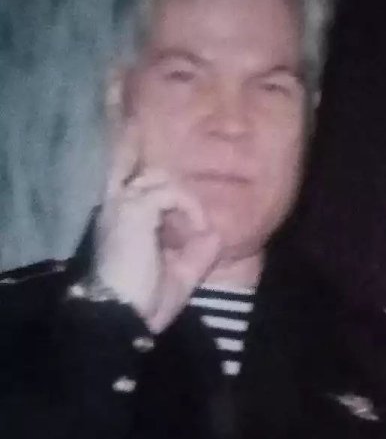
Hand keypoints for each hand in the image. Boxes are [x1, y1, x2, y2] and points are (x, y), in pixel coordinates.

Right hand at [94, 126, 221, 332]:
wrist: (121, 317)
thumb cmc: (144, 300)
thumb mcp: (180, 274)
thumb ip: (197, 252)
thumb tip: (214, 232)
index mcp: (122, 218)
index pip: (119, 173)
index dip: (125, 146)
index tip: (128, 121)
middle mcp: (117, 205)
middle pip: (135, 162)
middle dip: (147, 153)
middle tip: (168, 170)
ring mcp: (123, 204)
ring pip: (161, 177)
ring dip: (186, 200)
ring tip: (196, 227)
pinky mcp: (134, 209)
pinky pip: (172, 192)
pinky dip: (191, 208)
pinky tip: (196, 229)